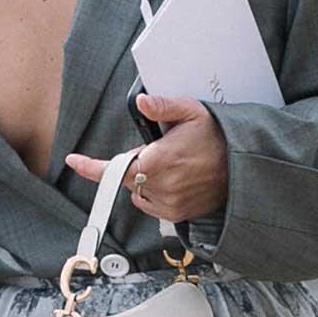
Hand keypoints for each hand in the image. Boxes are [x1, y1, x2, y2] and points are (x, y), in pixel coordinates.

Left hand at [65, 94, 228, 222]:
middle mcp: (161, 185)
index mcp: (160, 159)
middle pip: (129, 177)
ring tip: (173, 166)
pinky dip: (155, 193)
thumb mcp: (193, 112)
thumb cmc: (218, 138)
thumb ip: (163, 107)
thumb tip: (141, 102)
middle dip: (137, 163)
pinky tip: (175, 181)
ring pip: (138, 191)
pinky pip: (150, 204)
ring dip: (145, 179)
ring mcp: (168, 203)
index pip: (115, 167)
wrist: (243, 169)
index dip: (90, 166)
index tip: (74, 161)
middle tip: (162, 151)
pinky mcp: (175, 214)